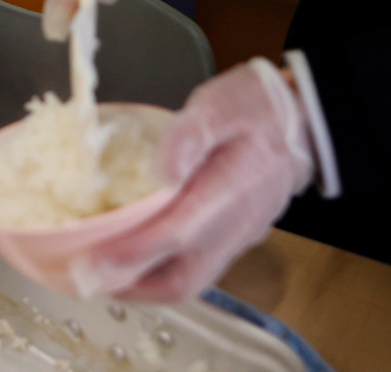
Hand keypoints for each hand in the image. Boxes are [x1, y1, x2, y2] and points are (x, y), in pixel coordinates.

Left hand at [74, 59, 313, 300]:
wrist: (304, 121)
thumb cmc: (257, 107)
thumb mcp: (221, 104)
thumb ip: (190, 134)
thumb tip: (162, 171)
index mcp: (229, 192)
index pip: (178, 233)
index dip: (133, 251)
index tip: (93, 259)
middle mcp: (234, 226)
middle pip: (182, 278)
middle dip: (132, 286)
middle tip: (86, 278)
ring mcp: (237, 236)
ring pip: (190, 280)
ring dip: (144, 285)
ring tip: (102, 274)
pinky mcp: (235, 236)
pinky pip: (197, 268)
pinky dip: (161, 272)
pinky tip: (134, 259)